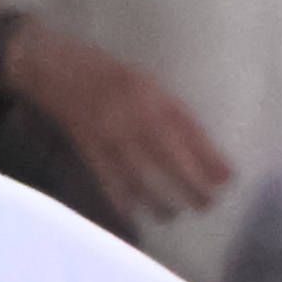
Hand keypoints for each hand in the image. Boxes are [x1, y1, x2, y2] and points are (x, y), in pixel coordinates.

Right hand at [0, 16, 232, 229]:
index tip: (229, 179)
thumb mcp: (145, 83)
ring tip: (174, 214)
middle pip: (172, 161)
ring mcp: (110, 136)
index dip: (211, 159)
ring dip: (162, 202)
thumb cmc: (106, 73)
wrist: (53, 67)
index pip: (191, 133)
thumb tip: (204, 149)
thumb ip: (172, 112)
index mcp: (153, 96)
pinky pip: (110, 183)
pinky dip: (124, 203)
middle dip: (193, 187)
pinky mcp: (88, 150)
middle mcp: (135, 117)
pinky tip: (135, 215)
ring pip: (143, 179)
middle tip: (208, 205)